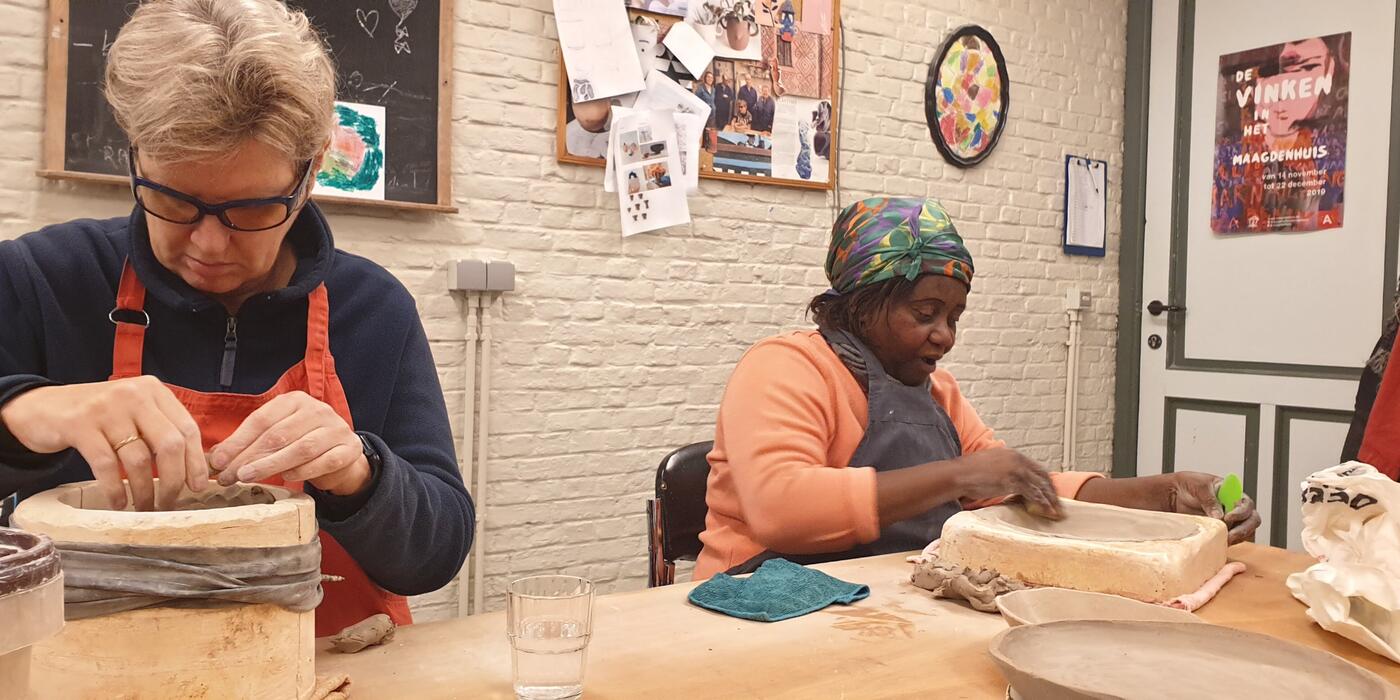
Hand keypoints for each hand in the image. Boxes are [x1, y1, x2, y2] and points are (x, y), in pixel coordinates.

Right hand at [0, 377, 206, 510]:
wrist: (43, 407)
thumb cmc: (98, 416)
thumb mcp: (134, 412)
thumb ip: (160, 430)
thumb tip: (192, 469)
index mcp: (154, 390)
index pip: (188, 428)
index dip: (196, 462)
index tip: (197, 487)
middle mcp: (133, 395)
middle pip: (169, 444)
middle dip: (174, 480)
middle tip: (170, 502)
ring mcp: (106, 409)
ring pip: (139, 459)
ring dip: (144, 490)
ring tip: (145, 506)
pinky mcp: (80, 425)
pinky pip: (106, 466)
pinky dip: (115, 490)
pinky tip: (119, 502)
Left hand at [209, 391, 370, 495]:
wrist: (341, 452)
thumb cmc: (302, 442)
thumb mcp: (277, 434)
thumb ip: (249, 442)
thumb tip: (216, 458)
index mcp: (295, 400)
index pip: (262, 420)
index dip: (237, 441)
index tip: (218, 461)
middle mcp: (317, 410)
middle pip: (278, 434)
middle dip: (250, 457)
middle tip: (230, 476)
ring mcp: (336, 429)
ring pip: (301, 448)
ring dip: (271, 465)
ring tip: (248, 477)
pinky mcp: (349, 449)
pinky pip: (324, 462)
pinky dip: (304, 471)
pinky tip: (286, 478)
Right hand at [956, 448, 1063, 519]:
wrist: (957, 474)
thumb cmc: (967, 473)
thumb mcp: (987, 465)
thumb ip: (1001, 470)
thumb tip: (1006, 482)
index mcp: (1011, 454)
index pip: (1035, 467)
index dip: (1044, 481)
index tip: (1049, 492)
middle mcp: (1017, 458)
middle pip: (1042, 475)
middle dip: (1052, 490)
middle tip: (1058, 503)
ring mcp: (1016, 469)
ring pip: (1041, 485)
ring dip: (1051, 499)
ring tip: (1056, 511)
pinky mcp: (1013, 481)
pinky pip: (1034, 494)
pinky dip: (1043, 503)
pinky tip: (1047, 511)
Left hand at [1163, 472, 1261, 544]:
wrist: (1174, 493)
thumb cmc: (1189, 484)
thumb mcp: (1199, 486)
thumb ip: (1210, 499)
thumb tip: (1219, 515)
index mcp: (1232, 494)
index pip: (1247, 504)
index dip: (1241, 512)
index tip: (1229, 517)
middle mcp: (1234, 508)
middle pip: (1252, 520)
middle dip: (1244, 529)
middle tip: (1230, 535)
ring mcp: (1229, 521)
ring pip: (1245, 532)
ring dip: (1237, 538)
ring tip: (1224, 540)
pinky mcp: (1221, 531)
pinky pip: (1231, 540)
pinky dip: (1228, 542)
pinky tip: (1219, 543)